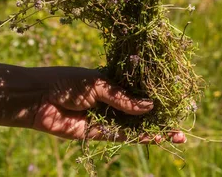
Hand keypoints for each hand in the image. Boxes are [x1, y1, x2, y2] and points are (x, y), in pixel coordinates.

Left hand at [31, 67, 186, 142]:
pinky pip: (123, 137)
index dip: (156, 96)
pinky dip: (139, 139)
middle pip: (141, 110)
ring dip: (155, 131)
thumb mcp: (98, 84)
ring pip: (135, 126)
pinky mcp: (99, 133)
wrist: (39, 98)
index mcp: (111, 82)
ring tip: (178, 135)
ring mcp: (106, 117)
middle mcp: (111, 100)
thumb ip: (123, 98)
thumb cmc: (66, 82)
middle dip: (161, 117)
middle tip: (182, 122)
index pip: (138, 90)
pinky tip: (155, 139)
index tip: (176, 99)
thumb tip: (150, 107)